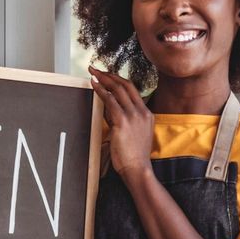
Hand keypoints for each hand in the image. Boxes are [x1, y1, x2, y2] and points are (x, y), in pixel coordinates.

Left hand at [90, 66, 153, 181]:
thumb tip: (110, 110)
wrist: (138, 169)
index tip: (108, 75)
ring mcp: (133, 116)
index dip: (119, 80)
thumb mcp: (136, 135)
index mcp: (147, 115)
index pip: (133, 90)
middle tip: (98, 69)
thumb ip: (126, 121)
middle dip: (110, 75)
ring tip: (93, 73)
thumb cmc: (134, 157)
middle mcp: (142, 112)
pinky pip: (110, 101)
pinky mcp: (122, 122)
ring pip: (118, 89)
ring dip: (104, 79)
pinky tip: (93, 85)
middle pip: (126, 85)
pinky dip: (101, 90)